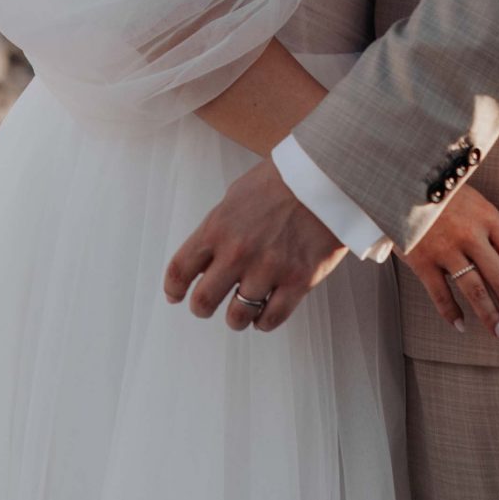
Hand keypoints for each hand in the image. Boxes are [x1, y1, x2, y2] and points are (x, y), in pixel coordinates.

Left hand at [165, 158, 346, 333]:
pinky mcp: (298, 280)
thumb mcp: (235, 197)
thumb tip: (204, 259)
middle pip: (203, 301)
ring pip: (237, 317)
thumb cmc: (279, 182)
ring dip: (236, 319)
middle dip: (202, 308)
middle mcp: (238, 253)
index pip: (180, 270)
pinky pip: (272, 319)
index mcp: (216, 229)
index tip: (175, 296)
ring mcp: (269, 269)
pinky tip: (264, 314)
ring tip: (241, 313)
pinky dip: (264, 322)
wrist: (325, 176)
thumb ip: (217, 229)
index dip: (173, 289)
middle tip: (208, 306)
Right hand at [403, 185, 498, 343]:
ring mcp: (444, 248)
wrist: (401, 181)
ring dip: (491, 316)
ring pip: (475, 290)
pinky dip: (451, 313)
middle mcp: (470, 234)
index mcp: (488, 217)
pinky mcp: (421, 259)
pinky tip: (461, 325)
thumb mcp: (475, 201)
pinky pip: (440, 294)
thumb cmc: (443, 193)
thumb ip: (492, 229)